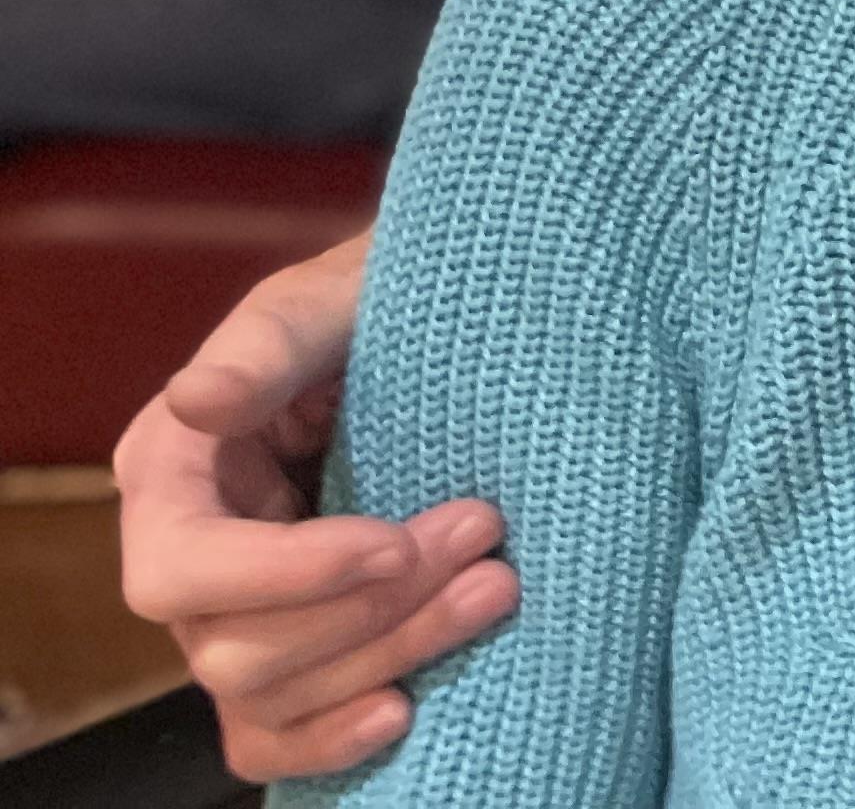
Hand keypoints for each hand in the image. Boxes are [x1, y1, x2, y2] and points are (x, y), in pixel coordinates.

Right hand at [113, 234, 517, 782]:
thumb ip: (267, 345)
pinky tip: (405, 710)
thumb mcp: (324, 300)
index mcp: (171, 473)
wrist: (446, 329)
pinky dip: (331, 740)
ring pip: (272, 696)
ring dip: (389, 655)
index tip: (394, 544)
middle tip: (485, 537)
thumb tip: (199, 398)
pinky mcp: (289, 654)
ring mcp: (233, 617)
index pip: (183, 568)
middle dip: (366, 611)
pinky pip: (275, 736)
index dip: (286, 575)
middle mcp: (189, 560)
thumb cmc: (369, 306)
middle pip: (236, 648)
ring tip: (497, 588)